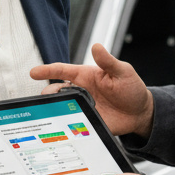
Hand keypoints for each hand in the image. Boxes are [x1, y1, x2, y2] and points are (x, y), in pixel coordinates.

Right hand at [31, 43, 153, 137]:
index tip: (34, 72)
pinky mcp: (86, 122)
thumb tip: (97, 46)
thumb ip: (108, 61)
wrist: (140, 113)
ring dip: (54, 109)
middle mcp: (81, 91)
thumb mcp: (123, 72)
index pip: (63, 71)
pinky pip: (71, 124)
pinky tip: (61, 127)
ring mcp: (82, 107)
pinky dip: (64, 125)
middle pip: (57, 91)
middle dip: (48, 93)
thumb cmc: (132, 89)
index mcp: (86, 76)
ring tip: (53, 111)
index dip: (47, 70)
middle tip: (48, 96)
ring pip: (61, 107)